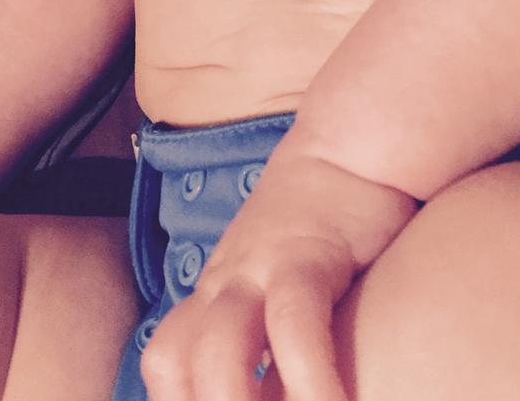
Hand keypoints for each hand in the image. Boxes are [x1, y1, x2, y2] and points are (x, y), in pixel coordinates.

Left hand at [140, 139, 417, 399]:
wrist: (353, 142)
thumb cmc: (331, 221)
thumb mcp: (286, 275)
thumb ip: (273, 329)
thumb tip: (277, 385)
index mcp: (218, 294)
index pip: (166, 365)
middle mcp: (226, 283)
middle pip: (172, 363)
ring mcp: (259, 267)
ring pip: (217, 352)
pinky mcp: (305, 253)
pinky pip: (294, 326)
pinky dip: (309, 379)